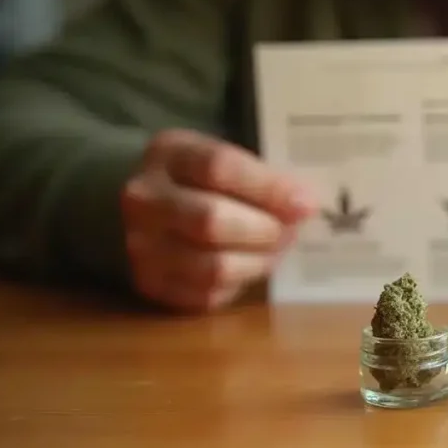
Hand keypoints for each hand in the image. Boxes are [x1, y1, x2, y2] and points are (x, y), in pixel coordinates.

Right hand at [120, 129, 316, 311]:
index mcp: (168, 154)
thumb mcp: (225, 159)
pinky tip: (251, 264)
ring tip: (276, 249)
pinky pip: (208, 294)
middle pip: (211, 220)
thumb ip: (261, 177)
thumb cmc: (202, 180)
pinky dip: (240, 282)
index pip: (219, 167)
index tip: (305, 203)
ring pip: (213, 266)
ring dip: (258, 261)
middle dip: (264, 230)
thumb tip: (303, 205)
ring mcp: (142, 245)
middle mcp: (145, 200)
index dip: (269, 188)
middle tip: (289, 230)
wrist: (149, 208)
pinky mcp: (152, 284)